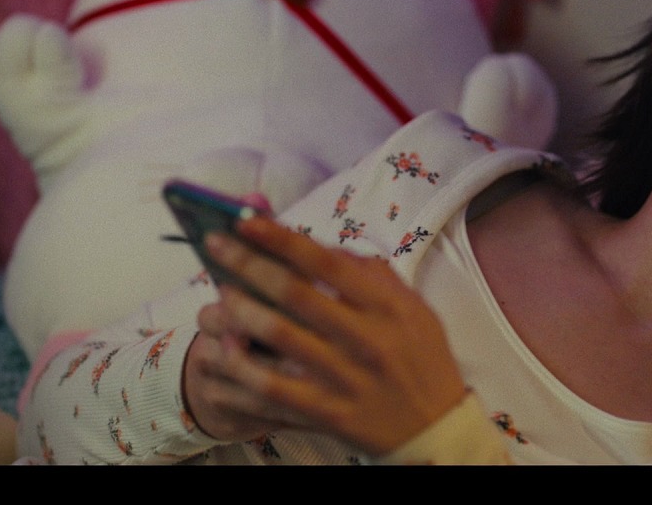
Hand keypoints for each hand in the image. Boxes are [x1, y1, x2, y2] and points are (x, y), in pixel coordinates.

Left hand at [183, 217, 466, 454]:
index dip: (281, 239)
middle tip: (215, 247)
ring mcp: (344, 377)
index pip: (326, 262)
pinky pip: (272, 388)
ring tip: (220, 295)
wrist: (435, 428)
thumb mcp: (413, 308)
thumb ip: (373, 274)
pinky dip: (242, 366)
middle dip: (247, 264)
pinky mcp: (326, 412)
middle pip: (294, 293)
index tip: (246, 222)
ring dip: (240, 310)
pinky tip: (223, 349)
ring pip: (278, 336)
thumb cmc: (421, 359)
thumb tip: (322, 247)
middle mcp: (366, 338)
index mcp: (387, 306)